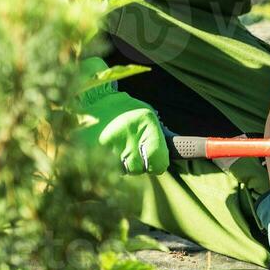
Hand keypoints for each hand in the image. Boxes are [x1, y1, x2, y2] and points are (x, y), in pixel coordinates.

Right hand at [75, 57, 168, 174]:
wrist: (89, 98)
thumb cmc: (123, 108)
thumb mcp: (146, 114)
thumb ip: (160, 134)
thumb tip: (180, 151)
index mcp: (145, 123)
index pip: (158, 161)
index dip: (157, 165)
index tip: (155, 164)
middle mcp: (128, 134)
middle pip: (138, 169)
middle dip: (138, 165)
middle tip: (132, 152)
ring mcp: (108, 143)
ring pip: (121, 171)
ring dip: (121, 165)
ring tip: (116, 149)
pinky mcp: (90, 150)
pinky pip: (104, 168)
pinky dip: (106, 165)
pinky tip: (105, 151)